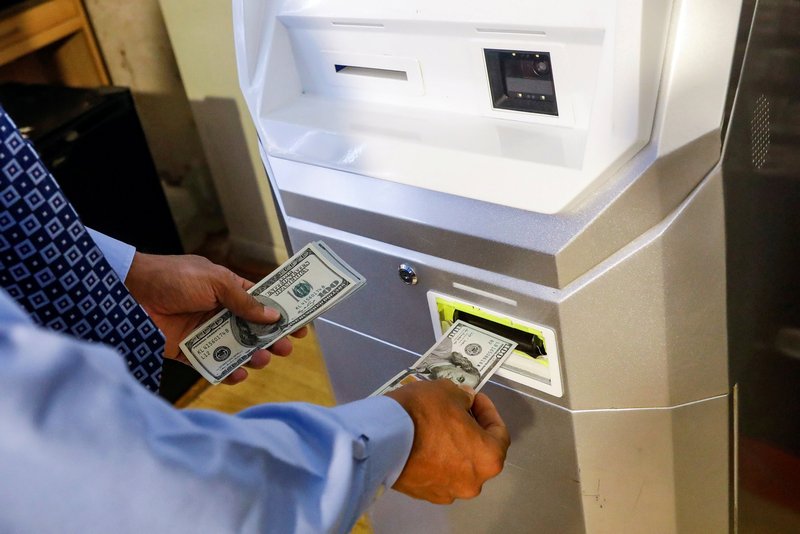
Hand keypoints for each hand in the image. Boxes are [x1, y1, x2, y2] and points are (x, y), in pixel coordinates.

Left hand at [125, 253, 307, 384]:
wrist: (128, 292)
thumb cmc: (171, 277)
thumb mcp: (214, 281)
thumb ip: (243, 300)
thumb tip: (272, 314)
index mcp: (228, 289)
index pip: (261, 301)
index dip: (281, 312)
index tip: (301, 323)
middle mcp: (219, 311)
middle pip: (253, 328)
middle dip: (272, 338)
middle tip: (286, 348)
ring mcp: (204, 331)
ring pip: (236, 347)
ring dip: (253, 355)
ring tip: (263, 359)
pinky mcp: (187, 350)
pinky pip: (212, 363)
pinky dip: (227, 370)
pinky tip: (238, 373)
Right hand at [386, 379, 509, 503]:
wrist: (382, 439)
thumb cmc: (423, 413)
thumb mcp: (447, 391)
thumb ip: (464, 397)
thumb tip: (466, 401)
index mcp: (488, 457)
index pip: (499, 432)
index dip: (488, 411)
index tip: (474, 397)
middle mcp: (473, 482)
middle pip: (478, 452)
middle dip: (469, 429)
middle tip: (456, 410)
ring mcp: (448, 492)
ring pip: (457, 466)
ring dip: (452, 447)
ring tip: (436, 426)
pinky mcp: (424, 495)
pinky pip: (436, 474)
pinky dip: (434, 459)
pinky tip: (421, 442)